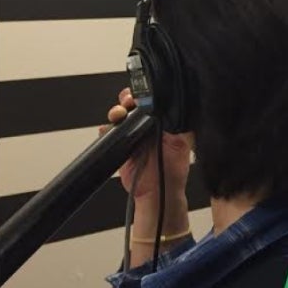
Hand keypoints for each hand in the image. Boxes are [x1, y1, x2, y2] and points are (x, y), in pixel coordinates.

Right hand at [99, 88, 192, 203]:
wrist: (157, 191)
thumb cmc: (173, 170)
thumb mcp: (181, 144)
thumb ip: (177, 125)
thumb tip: (174, 109)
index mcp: (163, 121)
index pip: (151, 101)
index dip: (144, 95)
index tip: (141, 96)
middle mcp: (146, 125)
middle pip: (132, 103)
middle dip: (127, 99)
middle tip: (128, 103)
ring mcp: (132, 134)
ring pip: (119, 115)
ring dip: (117, 111)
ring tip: (119, 115)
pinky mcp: (120, 144)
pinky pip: (108, 131)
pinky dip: (106, 128)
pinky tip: (112, 129)